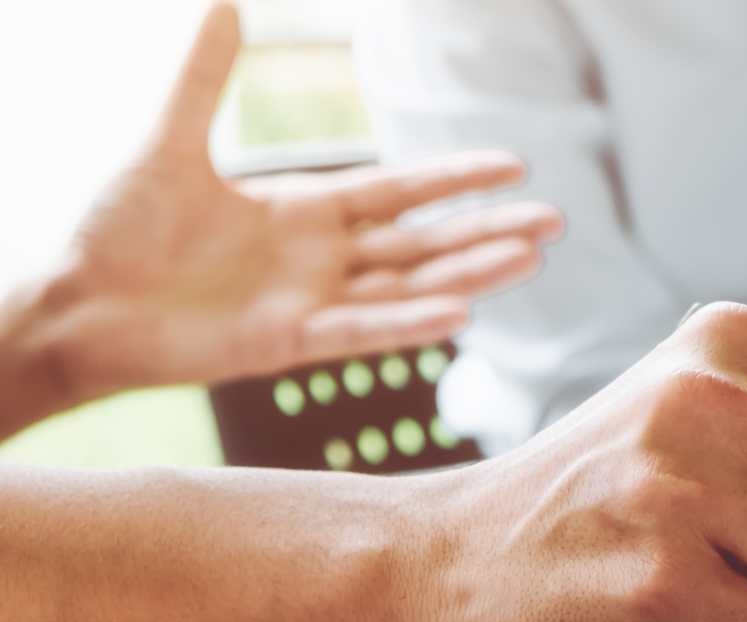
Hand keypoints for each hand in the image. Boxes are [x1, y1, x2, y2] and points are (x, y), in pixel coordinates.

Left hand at [34, 2, 560, 402]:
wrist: (74, 303)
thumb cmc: (113, 231)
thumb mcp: (168, 143)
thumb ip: (205, 80)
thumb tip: (222, 4)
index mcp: (302, 214)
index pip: (399, 194)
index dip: (454, 178)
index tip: (514, 166)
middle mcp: (319, 261)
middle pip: (423, 244)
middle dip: (488, 231)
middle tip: (555, 222)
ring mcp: (309, 304)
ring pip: (409, 288)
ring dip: (471, 275)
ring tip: (532, 259)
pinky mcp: (285, 345)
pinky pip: (360, 333)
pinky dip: (408, 325)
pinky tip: (461, 314)